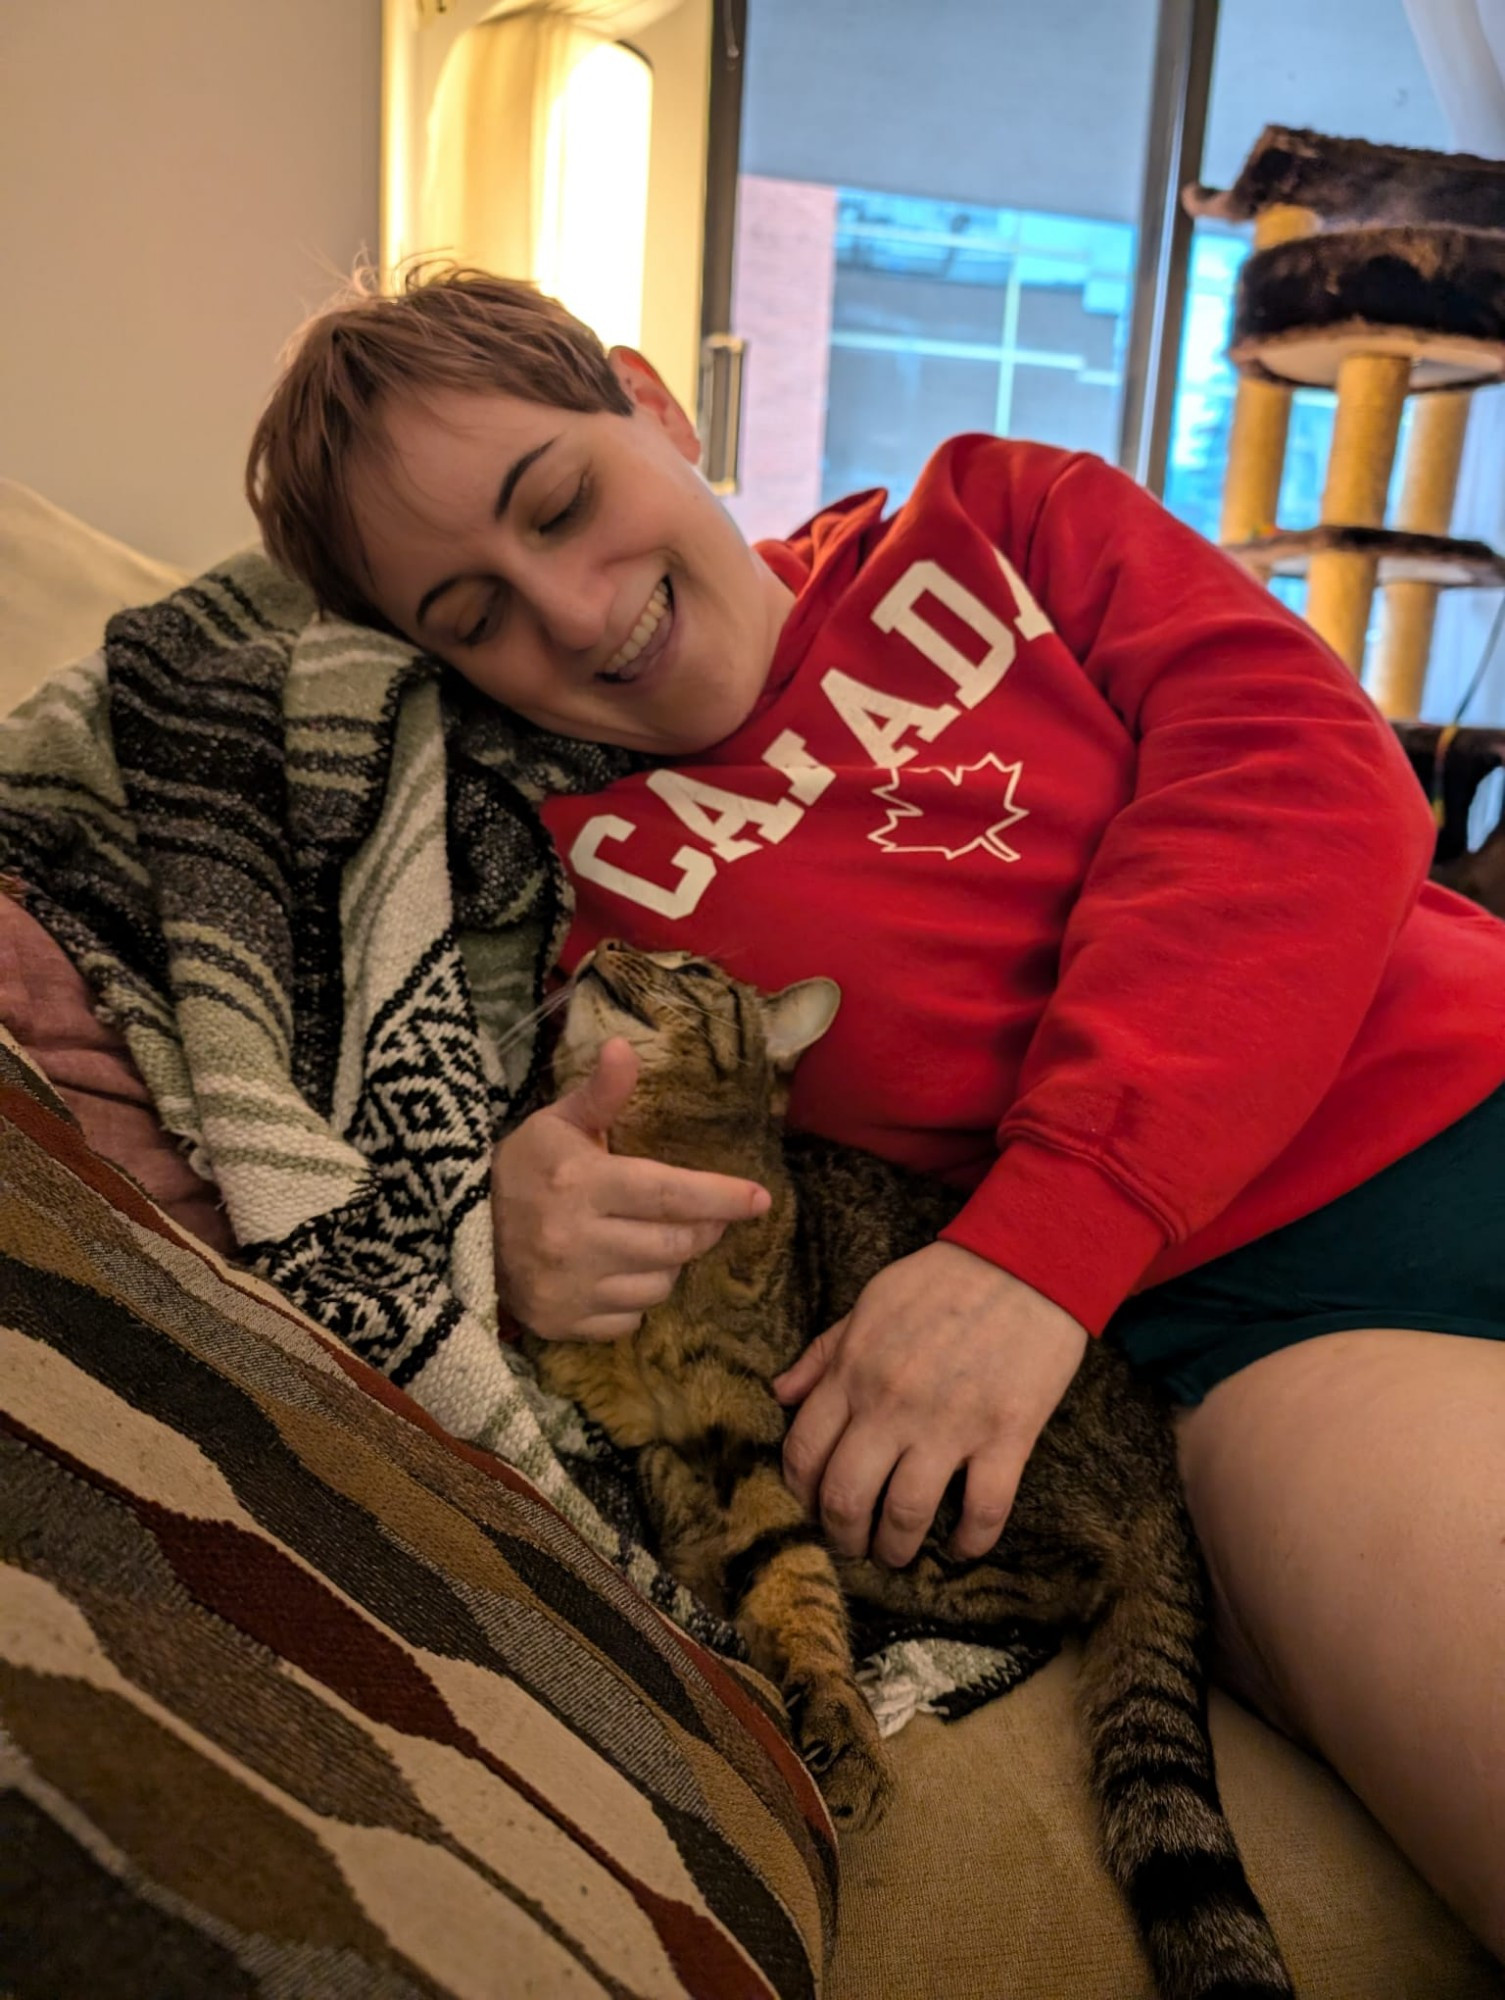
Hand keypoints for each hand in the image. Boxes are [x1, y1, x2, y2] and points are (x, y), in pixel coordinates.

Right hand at [491, 1035, 770, 1340]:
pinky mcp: (563, 1323)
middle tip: (706, 1214)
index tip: (760, 1199)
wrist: (457, 1229)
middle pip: (676, 1244)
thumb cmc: (521, 1168)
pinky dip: (636, 1299)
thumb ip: (600, 1095)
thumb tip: (625, 1047)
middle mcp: (576, 1240)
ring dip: (670, 1263)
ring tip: (653, 1239)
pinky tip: (619, 1272)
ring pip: (659, 1285)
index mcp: (581, 1183)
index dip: (720, 1197)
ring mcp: (570, 1288)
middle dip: (704, 1228)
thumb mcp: (557, 1122)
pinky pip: (631, 1319)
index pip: (669, 1193)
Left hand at [773, 1242, 1087, 1567]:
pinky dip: (970, 1542)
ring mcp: (950, 1424)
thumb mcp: (869, 1303)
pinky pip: (983, 1510)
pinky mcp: (1007, 1435)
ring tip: (898, 1554)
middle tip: (852, 1544)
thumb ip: (824, 1353)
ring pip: (906, 1514)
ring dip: (896, 1548)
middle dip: (842, 1535)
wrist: (1027, 1259)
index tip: (811, 1507)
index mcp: (854, 1371)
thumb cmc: (944, 1279)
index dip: (800, 1493)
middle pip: (846, 1496)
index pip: (804, 1451)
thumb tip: (779, 1394)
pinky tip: (962, 1547)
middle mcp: (892, 1404)